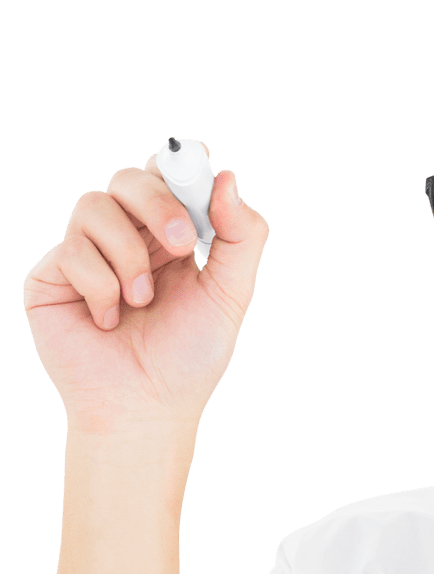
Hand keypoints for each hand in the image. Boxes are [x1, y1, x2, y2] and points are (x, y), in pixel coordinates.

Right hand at [23, 141, 269, 433]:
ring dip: (129, 256)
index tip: (200, 169)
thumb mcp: (231, 294)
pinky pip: (71, 248)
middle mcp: (128, 238)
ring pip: (94, 205)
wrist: (145, 408)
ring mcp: (86, 253)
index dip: (182, 165)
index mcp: (171, 237)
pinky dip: (101, 286)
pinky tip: (109, 320)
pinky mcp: (53, 275)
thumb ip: (241, 236)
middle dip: (159, 204)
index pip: (169, 176)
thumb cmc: (189, 357)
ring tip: (143, 301)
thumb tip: (229, 178)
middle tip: (182, 243)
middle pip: (130, 178)